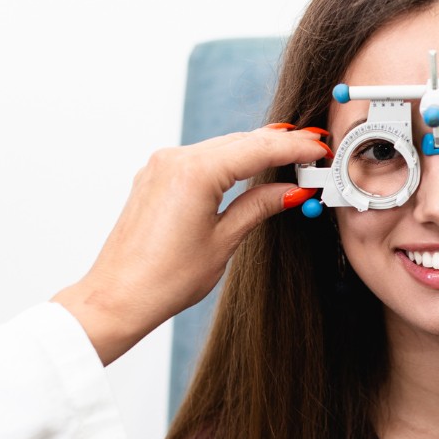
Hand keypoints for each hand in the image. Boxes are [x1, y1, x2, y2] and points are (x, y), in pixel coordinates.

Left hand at [51, 125, 330, 363]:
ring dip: (255, 151)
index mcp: (195, 172)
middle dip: (280, 145)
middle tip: (314, 151)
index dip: (296, 148)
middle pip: (241, 141)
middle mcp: (175, 159)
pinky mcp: (155, 176)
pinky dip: (229, 160)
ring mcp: (161, 165)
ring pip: (222, 146)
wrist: (118, 297)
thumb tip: (292, 191)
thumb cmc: (165, 278)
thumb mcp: (224, 241)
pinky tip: (249, 167)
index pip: (259, 149)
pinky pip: (201, 158)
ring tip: (290, 159)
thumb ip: (259, 206)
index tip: (320, 149)